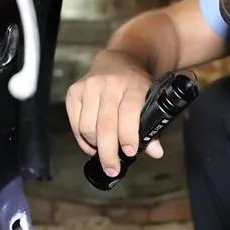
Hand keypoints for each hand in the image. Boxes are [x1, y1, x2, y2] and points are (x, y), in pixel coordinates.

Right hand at [65, 49, 163, 177]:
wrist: (119, 59)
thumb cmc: (136, 86)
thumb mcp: (150, 99)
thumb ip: (153, 127)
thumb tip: (156, 152)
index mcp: (134, 84)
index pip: (129, 112)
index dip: (129, 135)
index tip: (130, 153)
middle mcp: (110, 83)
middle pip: (105, 125)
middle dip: (109, 152)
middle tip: (113, 169)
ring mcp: (89, 86)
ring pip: (88, 127)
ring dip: (95, 146)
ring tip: (104, 154)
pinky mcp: (74, 91)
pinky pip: (75, 124)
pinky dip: (82, 140)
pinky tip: (91, 145)